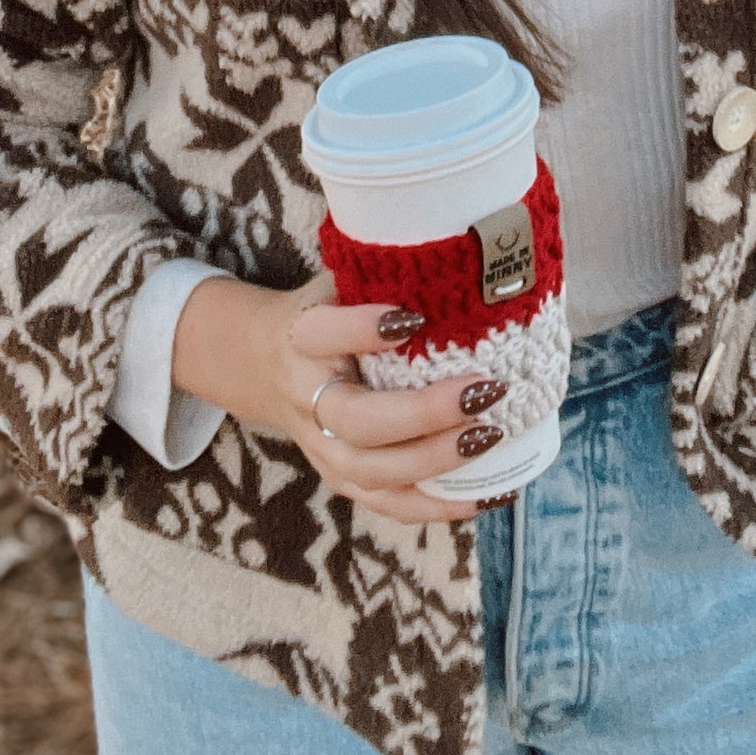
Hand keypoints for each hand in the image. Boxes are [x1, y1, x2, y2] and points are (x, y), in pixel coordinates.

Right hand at [170, 275, 509, 524]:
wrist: (265, 362)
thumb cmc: (324, 311)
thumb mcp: (337, 280)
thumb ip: (382, 274)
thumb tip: (460, 250)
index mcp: (302, 336)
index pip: (325, 333)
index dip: (364, 329)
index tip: (413, 317)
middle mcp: (307, 397)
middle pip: (358, 419)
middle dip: (424, 412)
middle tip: (484, 389)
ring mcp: (322, 446)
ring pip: (374, 470)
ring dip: (436, 460)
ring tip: (490, 435)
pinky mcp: (341, 478)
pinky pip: (389, 503)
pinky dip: (439, 504)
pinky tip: (489, 493)